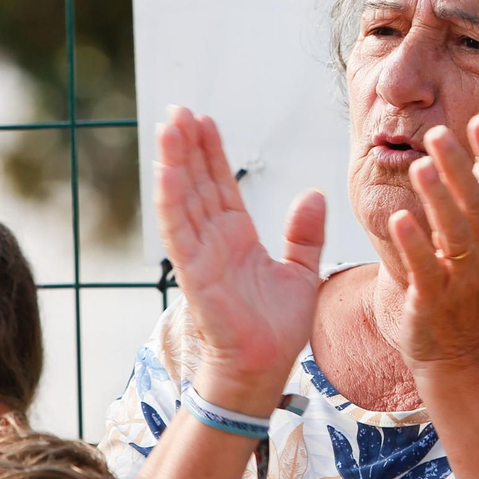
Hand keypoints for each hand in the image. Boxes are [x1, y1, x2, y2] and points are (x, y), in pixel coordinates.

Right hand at [155, 105, 325, 413]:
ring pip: (183, 198)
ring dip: (175, 161)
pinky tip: (165, 168)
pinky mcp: (193, 272)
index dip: (211, 152)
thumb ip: (303, 234)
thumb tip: (312, 193)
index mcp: (237, 238)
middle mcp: (214, 241)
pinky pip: (179, 229)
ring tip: (169, 124)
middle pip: (197, 183)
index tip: (203, 120)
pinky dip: (171, 198)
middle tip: (179, 109)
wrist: (265, 370)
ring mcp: (200, 254)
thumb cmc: (277, 330)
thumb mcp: (301, 273)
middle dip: (188, 146)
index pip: (219, 185)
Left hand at [385, 114, 478, 375]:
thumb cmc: (460, 290)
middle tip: (438, 132)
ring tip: (420, 166)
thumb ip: (469, 201)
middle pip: (477, 204)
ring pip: (455, 235)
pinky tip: (398, 218)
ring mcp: (460, 280)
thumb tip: (462, 150)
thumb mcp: (474, 244)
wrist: (458, 357)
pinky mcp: (433, 303)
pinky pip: (424, 271)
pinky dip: (413, 244)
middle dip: (460, 167)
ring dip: (439, 200)